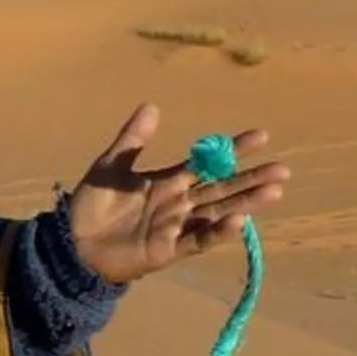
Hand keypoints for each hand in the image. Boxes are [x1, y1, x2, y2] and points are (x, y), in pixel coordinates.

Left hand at [66, 106, 290, 284]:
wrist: (73, 243)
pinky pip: (198, 240)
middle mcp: (180, 203)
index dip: (234, 149)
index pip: (208, 162)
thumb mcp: (110, 167)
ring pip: (218, 211)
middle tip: (283, 169)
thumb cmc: (92, 206)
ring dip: (246, 202)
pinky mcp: (169, 249)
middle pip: (222, 188)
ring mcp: (177, 227)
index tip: (262, 135)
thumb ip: (132, 140)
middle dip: (252, 178)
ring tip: (274, 190)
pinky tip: (238, 220)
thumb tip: (152, 106)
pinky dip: (218, 232)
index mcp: (169, 181)